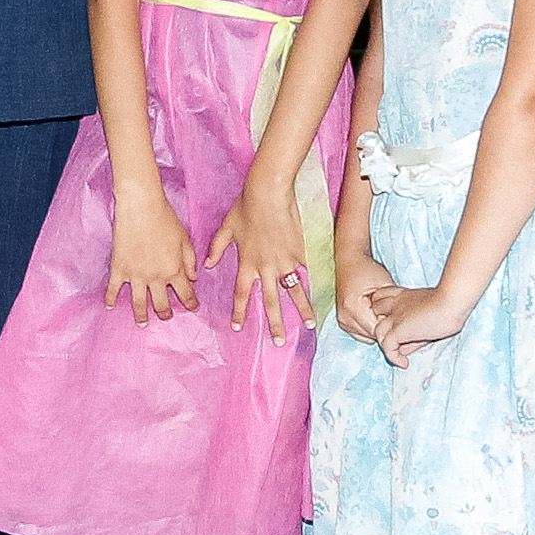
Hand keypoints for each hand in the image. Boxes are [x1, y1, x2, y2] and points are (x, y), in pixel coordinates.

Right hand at [105, 188, 200, 323]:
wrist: (141, 206)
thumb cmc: (165, 218)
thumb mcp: (184, 238)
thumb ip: (190, 260)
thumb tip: (193, 278)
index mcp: (174, 270)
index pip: (185, 293)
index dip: (191, 303)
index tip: (193, 308)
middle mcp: (156, 277)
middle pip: (161, 304)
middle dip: (166, 313)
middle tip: (166, 317)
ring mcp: (136, 275)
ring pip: (139, 303)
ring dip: (141, 315)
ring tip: (143, 323)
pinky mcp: (119, 268)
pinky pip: (113, 288)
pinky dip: (111, 298)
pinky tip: (109, 306)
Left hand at [209, 181, 312, 344]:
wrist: (268, 193)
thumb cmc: (246, 206)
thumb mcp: (227, 228)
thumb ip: (217, 248)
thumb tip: (208, 264)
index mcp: (246, 263)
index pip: (242, 294)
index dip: (240, 312)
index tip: (239, 327)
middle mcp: (266, 267)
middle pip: (271, 302)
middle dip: (275, 324)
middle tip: (279, 342)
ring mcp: (285, 261)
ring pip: (295, 291)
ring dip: (302, 310)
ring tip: (309, 325)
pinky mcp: (301, 251)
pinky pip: (309, 270)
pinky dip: (317, 281)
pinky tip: (326, 293)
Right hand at [330, 251, 396, 344]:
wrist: (350, 262)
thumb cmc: (367, 270)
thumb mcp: (385, 286)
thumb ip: (390, 307)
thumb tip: (397, 324)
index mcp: (353, 307)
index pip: (377, 330)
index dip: (390, 325)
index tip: (397, 317)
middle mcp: (344, 317)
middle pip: (372, 336)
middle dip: (383, 328)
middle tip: (392, 315)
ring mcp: (342, 320)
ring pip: (366, 337)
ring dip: (376, 328)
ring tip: (382, 313)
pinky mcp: (343, 321)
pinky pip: (361, 333)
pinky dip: (369, 327)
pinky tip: (375, 315)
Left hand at [366, 283, 473, 367]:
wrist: (453, 301)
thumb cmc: (451, 304)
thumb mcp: (432, 312)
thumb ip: (419, 325)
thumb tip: (411, 345)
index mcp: (404, 295)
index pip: (381, 297)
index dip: (384, 310)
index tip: (396, 323)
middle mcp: (396, 303)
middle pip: (374, 311)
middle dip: (382, 326)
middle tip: (396, 340)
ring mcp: (396, 316)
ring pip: (377, 331)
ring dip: (386, 344)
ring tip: (399, 354)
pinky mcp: (399, 328)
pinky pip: (386, 346)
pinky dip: (393, 357)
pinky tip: (404, 363)